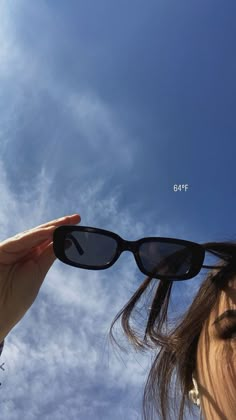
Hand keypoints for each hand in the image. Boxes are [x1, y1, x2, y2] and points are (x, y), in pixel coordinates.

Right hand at [0, 214, 80, 340]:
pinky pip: (21, 240)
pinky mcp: (3, 249)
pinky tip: (51, 231)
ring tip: (67, 222)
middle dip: (59, 225)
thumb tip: (66, 240)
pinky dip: (37, 235)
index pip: (49, 240)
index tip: (78, 222)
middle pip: (43, 234)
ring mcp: (12, 249)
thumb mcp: (38, 273)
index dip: (62, 231)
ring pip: (34, 234)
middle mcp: (22, 250)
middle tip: (77, 218)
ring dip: (51, 228)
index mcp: (32, 258)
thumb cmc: (16, 298)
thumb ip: (49, 256)